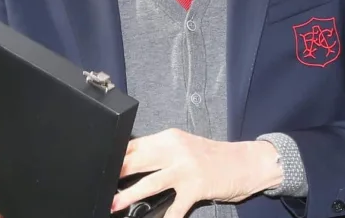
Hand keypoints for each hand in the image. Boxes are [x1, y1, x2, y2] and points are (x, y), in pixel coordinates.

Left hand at [111, 129, 282, 217]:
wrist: (246, 163)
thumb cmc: (213, 158)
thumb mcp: (185, 148)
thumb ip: (161, 153)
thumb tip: (131, 164)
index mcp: (171, 138)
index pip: (136, 144)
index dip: (117, 156)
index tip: (101, 164)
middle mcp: (177, 150)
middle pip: (138, 161)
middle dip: (117, 173)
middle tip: (99, 183)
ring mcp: (187, 168)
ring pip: (151, 182)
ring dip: (129, 195)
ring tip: (114, 204)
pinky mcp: (197, 186)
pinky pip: (176, 207)